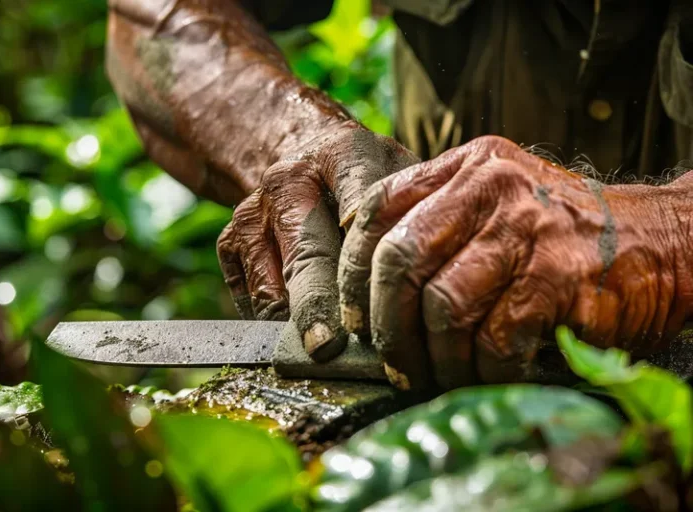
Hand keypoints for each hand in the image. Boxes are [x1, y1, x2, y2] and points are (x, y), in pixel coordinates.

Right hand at [217, 122, 417, 360]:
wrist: (299, 158)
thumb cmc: (365, 178)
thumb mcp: (398, 174)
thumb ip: (414, 213)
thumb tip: (432, 285)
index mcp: (343, 154)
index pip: (361, 204)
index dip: (368, 256)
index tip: (376, 296)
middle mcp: (289, 179)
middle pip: (308, 257)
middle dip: (320, 308)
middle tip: (329, 349)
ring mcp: (253, 212)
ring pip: (273, 288)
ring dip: (300, 328)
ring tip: (331, 355)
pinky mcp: (229, 242)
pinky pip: (251, 300)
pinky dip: (278, 326)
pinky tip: (305, 330)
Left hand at [338, 135, 692, 389]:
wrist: (665, 240)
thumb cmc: (567, 233)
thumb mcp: (499, 200)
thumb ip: (440, 218)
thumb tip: (369, 271)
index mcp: (467, 167)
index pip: (379, 209)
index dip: (351, 269)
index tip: (353, 314)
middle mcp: (492, 189)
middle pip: (399, 260)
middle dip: (386, 324)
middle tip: (394, 360)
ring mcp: (527, 230)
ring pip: (442, 306)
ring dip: (435, 356)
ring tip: (439, 375)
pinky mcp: (559, 278)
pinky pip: (494, 339)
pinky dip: (484, 370)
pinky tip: (490, 374)